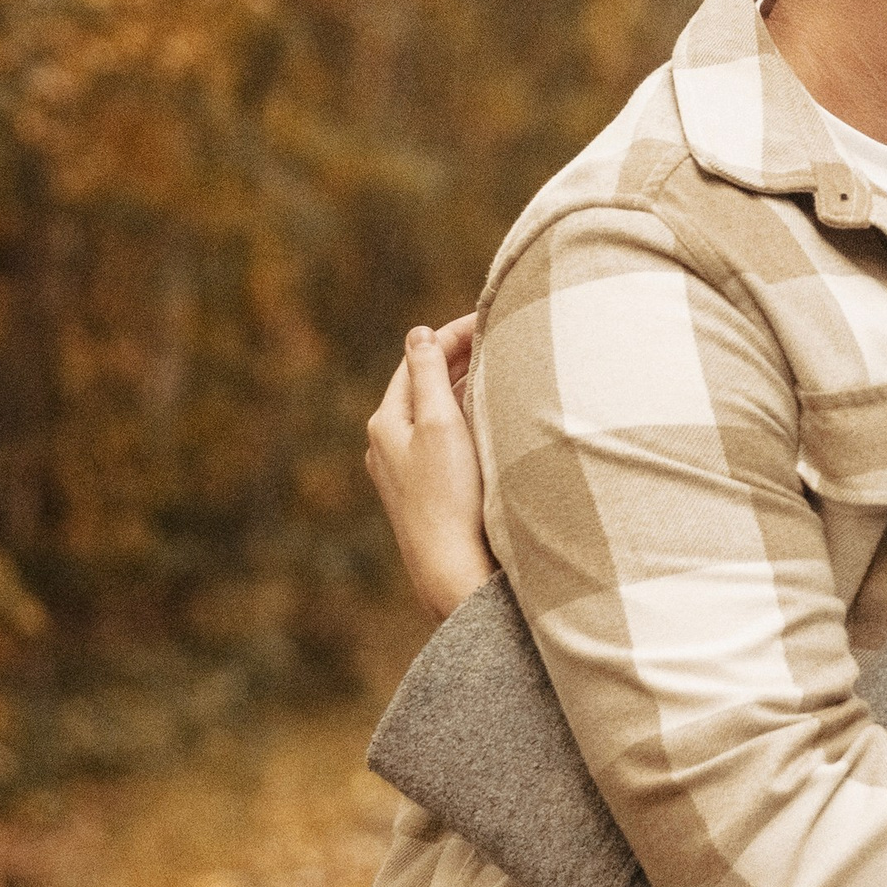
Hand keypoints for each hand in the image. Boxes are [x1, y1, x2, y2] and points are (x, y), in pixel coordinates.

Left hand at [364, 315, 497, 619]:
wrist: (451, 569)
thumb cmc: (448, 494)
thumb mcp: (438, 423)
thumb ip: (429, 374)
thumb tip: (418, 333)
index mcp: (386, 422)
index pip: (417, 359)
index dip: (452, 334)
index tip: (489, 318)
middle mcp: (389, 445)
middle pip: (424, 384)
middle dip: (459, 358)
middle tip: (500, 337)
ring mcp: (407, 470)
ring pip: (435, 411)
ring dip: (464, 387)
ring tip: (500, 370)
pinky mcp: (428, 491)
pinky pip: (444, 438)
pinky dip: (465, 418)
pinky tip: (489, 420)